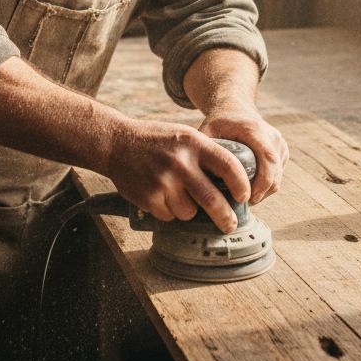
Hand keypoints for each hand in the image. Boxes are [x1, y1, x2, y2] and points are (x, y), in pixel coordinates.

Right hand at [104, 118, 249, 233]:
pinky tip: (160, 196)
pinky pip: (169, 216)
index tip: (244, 197)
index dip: (241, 185)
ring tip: (178, 196)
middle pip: (212, 199)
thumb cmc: (156, 140)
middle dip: (225, 217)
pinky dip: (168, 212)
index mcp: (193, 143)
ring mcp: (163, 182)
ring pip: (189, 212)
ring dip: (188, 211)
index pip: (228, 166)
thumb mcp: (184, 136)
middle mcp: (180, 163)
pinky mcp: (149, 198)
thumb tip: (233, 182)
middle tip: (230, 224)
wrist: (116, 143)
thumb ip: (206, 153)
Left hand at [199, 109, 286, 205]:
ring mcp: (279, 143)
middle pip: (275, 171)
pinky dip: (268, 185)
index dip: (262, 181)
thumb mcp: (208, 129)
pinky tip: (251, 189)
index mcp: (254, 129)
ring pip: (278, 175)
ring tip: (245, 199)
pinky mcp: (282, 150)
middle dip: (262, 191)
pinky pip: (279, 174)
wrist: (236, 108)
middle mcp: (271, 135)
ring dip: (265, 191)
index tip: (248, 198)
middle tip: (244, 204)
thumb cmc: (220, 121)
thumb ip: (202, 148)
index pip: (267, 158)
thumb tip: (194, 174)